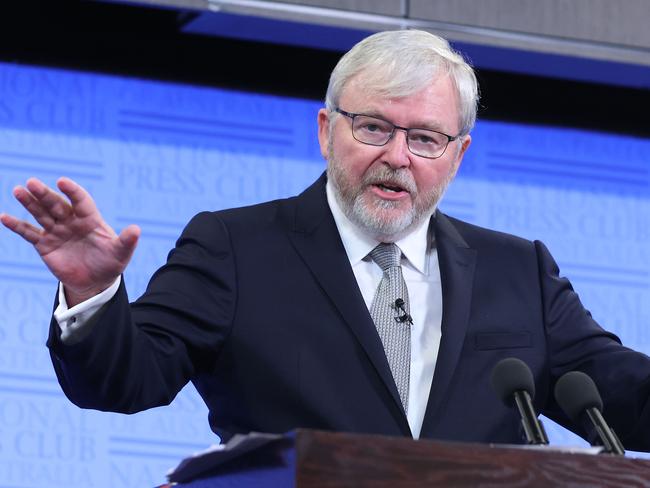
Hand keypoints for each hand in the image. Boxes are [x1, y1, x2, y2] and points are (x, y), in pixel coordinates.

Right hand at [0, 177, 139, 305]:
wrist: (95, 282)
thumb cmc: (110, 263)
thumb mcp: (120, 254)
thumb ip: (126, 241)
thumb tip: (136, 230)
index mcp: (90, 219)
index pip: (80, 201)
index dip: (72, 191)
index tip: (62, 182)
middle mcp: (71, 222)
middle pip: (56, 205)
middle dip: (45, 194)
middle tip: (31, 183)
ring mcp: (57, 232)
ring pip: (41, 214)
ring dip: (30, 203)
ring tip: (19, 191)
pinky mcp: (45, 245)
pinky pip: (29, 233)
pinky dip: (17, 225)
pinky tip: (4, 217)